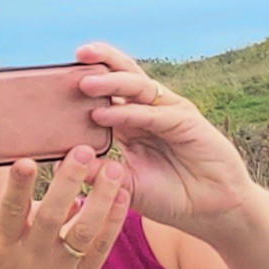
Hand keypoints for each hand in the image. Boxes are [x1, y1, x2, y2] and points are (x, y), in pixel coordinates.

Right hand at [0, 139, 133, 268]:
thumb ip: (19, 219)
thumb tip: (51, 190)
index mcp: (4, 249)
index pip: (10, 212)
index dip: (16, 188)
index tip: (25, 161)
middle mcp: (31, 260)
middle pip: (52, 216)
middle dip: (68, 181)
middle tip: (83, 151)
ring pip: (83, 231)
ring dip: (101, 197)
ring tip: (115, 169)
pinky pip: (100, 249)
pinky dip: (113, 221)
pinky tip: (122, 197)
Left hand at [71, 44, 259, 230]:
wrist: (210, 211)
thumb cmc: (170, 197)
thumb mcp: (124, 185)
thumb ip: (98, 173)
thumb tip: (63, 162)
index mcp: (132, 123)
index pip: (107, 94)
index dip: (88, 80)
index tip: (58, 76)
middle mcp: (149, 112)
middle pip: (123, 78)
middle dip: (101, 64)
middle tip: (76, 56)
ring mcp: (168, 113)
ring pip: (138, 87)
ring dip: (111, 83)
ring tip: (85, 83)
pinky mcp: (186, 121)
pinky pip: (153, 113)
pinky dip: (129, 113)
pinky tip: (105, 115)